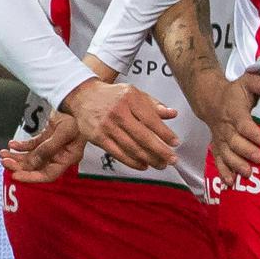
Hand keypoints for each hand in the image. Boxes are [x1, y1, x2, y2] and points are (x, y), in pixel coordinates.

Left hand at [1, 115, 82, 183]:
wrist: (78, 102)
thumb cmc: (78, 116)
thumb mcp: (65, 131)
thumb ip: (49, 147)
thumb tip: (33, 161)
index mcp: (68, 157)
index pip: (48, 174)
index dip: (31, 177)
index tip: (16, 175)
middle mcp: (59, 155)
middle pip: (36, 167)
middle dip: (19, 165)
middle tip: (5, 162)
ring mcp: (52, 147)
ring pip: (31, 157)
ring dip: (16, 157)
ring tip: (3, 154)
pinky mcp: (47, 138)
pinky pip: (31, 146)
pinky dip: (20, 146)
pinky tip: (12, 145)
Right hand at [62, 78, 179, 169]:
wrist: (84, 96)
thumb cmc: (113, 96)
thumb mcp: (134, 94)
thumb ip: (154, 105)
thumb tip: (172, 114)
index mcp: (130, 98)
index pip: (151, 119)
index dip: (165, 133)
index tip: (175, 143)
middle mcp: (118, 112)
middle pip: (143, 136)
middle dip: (160, 151)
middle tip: (172, 160)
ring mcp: (106, 126)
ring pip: (131, 148)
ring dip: (149, 159)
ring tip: (160, 164)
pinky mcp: (97, 138)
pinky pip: (118, 154)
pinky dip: (133, 162)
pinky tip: (143, 165)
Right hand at [209, 70, 259, 182]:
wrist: (211, 101)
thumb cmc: (234, 94)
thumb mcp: (245, 82)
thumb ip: (256, 83)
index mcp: (234, 111)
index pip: (242, 123)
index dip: (252, 132)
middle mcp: (226, 127)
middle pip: (234, 141)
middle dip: (246, 151)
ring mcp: (220, 139)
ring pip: (226, 153)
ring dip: (236, 164)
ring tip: (248, 173)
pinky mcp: (217, 147)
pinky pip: (218, 161)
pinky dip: (223, 172)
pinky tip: (229, 183)